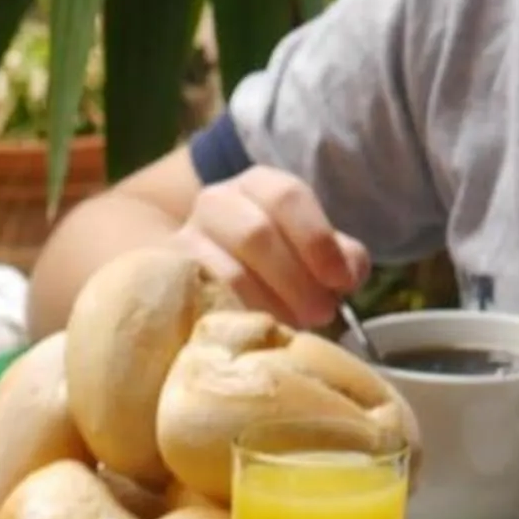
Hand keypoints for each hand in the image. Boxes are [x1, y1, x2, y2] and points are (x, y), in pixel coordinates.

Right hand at [176, 167, 372, 327]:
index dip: (318, 240)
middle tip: (321, 313)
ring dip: (270, 306)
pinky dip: (238, 319)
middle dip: (295, 281)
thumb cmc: (277, 264)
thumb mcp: (313, 251)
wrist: (208, 276)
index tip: (340, 281)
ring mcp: (187, 239)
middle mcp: (217, 201)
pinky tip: (258, 333)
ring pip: (228, 274)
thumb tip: (348, 272)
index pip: (287, 196)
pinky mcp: (169, 280)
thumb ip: (341, 257)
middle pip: (256, 234)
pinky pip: (205, 303)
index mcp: (259, 186)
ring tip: (293, 327)